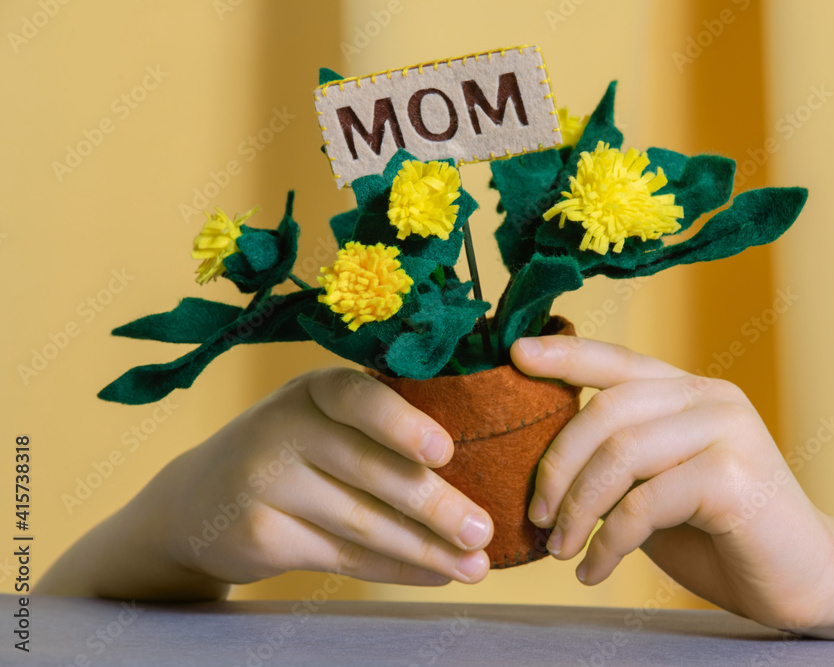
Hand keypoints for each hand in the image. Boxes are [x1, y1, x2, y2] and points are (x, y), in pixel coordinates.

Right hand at [143, 367, 493, 590]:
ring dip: (424, 548)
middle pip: (368, 469)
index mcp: (312, 389)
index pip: (357, 399)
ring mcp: (265, 482)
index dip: (401, 424)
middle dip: (434, 504)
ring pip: (361, 521)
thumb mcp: (321, 419)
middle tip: (482, 531)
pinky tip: (433, 574)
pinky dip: (394, 569)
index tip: (445, 452)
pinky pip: (341, 556)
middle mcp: (283, 428)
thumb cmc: (291, 452)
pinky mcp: (260, 535)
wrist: (198, 501)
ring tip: (474, 566)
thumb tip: (478, 462)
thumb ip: (379, 429)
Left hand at [511, 335, 833, 631]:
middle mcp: (711, 397)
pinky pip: (644, 503)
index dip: (566, 355)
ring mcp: (727, 431)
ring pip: (620, 454)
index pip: (618, 361)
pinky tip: (595, 568)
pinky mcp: (733, 477)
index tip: (515, 354)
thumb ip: (617, 462)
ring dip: (577, 508)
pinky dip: (608, 542)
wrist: (806, 580)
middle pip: (606, 411)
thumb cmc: (721, 534)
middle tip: (539, 515)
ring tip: (560, 548)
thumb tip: (544, 462)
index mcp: (690, 391)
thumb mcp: (656, 486)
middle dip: (558, 466)